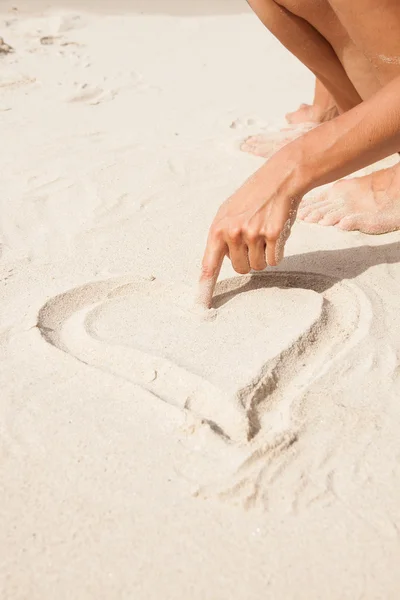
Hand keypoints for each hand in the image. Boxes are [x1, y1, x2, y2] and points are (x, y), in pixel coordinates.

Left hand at [198, 155, 302, 307]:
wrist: (279, 179)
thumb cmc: (253, 198)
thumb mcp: (228, 212)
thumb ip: (220, 237)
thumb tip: (215, 263)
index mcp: (217, 229)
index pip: (209, 265)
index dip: (205, 287)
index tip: (201, 306)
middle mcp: (232, 233)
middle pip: (240, 269)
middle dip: (248, 259)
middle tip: (253, 238)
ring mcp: (252, 234)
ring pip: (258, 266)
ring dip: (264, 256)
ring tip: (264, 233)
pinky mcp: (272, 235)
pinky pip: (274, 260)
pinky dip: (277, 252)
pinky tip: (276, 233)